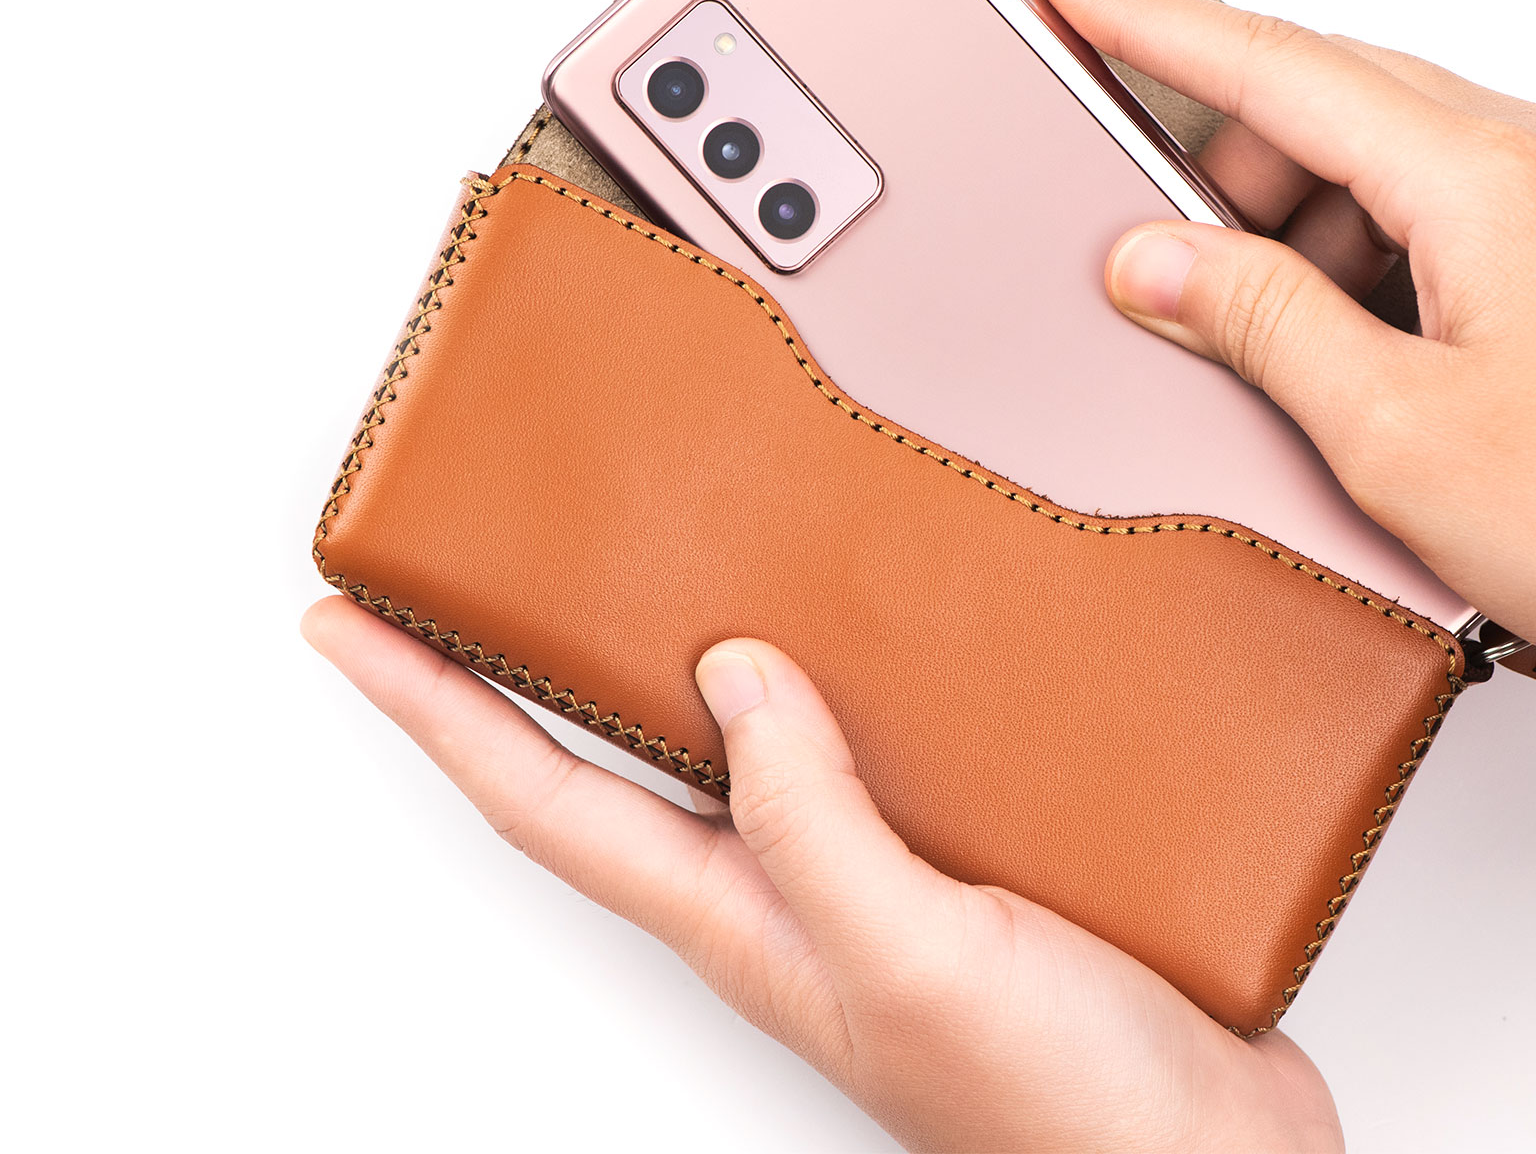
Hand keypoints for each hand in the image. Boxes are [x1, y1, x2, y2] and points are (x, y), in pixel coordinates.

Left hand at [302, 597, 1339, 1153]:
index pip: (547, 805)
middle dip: (522, 679)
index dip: (435, 715)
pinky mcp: (967, 854)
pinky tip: (878, 629)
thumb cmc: (1060, 1107)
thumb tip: (728, 674)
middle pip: (621, 767)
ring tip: (656, 563)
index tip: (347, 630)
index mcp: (748, 923)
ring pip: (752, 741)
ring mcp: (877, 876)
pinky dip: (848, 674)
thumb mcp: (913, 956)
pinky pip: (875, 744)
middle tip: (472, 577)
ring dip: (686, 658)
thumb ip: (813, 823)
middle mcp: (793, 893)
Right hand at [1026, 0, 1535, 1150]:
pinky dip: (1387, 261)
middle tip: (1168, 271)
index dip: (1152, 25)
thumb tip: (1156, 258)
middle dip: (1231, 175)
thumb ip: (1257, 318)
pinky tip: (1372, 360)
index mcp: (1492, 174)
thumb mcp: (1390, 429)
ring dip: (1314, 231)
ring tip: (1294, 356)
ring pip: (1399, 161)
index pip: (1279, 65)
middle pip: (1337, 107)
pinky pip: (1462, 211)